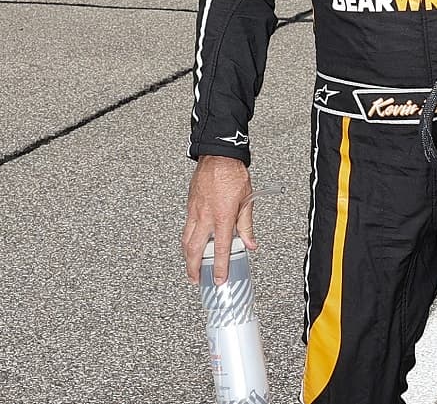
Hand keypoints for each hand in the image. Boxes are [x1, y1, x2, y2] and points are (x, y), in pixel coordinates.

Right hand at [182, 155, 255, 283]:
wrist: (218, 157)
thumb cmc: (233, 175)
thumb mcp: (246, 201)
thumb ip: (246, 225)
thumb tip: (250, 243)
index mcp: (222, 217)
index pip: (221, 249)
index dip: (220, 267)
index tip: (219, 279)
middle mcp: (205, 217)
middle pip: (195, 250)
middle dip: (194, 268)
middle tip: (197, 280)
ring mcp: (194, 212)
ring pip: (186, 241)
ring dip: (187, 257)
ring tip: (192, 268)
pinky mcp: (189, 207)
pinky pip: (185, 229)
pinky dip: (186, 241)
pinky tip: (191, 245)